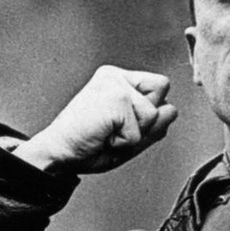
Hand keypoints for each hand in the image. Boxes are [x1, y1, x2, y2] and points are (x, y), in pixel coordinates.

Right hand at [14, 65, 177, 173]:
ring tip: (107, 133)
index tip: (118, 123)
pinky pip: (138, 131)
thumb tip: (172, 111)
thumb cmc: (87, 145)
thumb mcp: (129, 136)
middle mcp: (116, 76)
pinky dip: (123, 143)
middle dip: (146, 121)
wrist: (57, 154)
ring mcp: (115, 84)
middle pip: (163, 93)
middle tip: (114, 129)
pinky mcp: (115, 98)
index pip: (160, 87)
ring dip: (133, 135)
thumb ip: (153, 124)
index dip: (149, 113)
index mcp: (119, 79)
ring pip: (153, 115)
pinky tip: (102, 136)